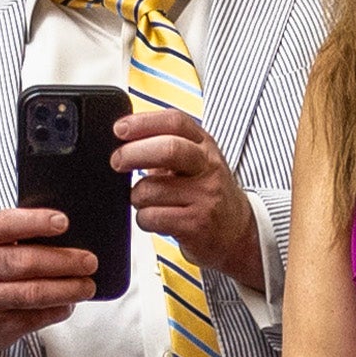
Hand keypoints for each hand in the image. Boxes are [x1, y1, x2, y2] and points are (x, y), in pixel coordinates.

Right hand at [0, 201, 102, 356]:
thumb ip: (18, 235)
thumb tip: (69, 235)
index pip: (6, 225)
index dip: (35, 221)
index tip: (63, 222)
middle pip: (27, 262)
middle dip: (64, 261)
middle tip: (89, 261)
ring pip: (34, 293)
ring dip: (67, 289)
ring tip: (87, 286)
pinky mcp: (0, 325)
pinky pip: (37, 317)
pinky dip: (59, 309)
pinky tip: (69, 303)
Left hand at [112, 106, 260, 284]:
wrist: (238, 234)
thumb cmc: (207, 195)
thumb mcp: (196, 162)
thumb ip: (165, 146)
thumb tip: (125, 139)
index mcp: (205, 146)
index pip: (175, 122)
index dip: (143, 123)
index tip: (119, 129)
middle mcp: (208, 168)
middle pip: (168, 149)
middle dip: (133, 153)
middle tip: (117, 162)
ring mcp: (205, 197)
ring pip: (151, 190)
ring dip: (137, 197)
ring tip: (147, 201)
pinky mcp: (196, 225)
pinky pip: (152, 217)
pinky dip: (144, 219)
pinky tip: (155, 218)